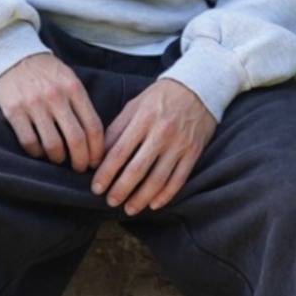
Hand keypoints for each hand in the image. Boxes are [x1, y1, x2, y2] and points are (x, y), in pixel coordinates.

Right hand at [0, 53, 104, 171]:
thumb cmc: (45, 71)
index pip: (93, 126)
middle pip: (76, 139)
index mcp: (74, 88)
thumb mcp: (69, 79)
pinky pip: (29, 142)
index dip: (97, 150)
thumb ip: (80, 104)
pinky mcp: (13, 111)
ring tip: (59, 159)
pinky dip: (36, 153)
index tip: (96, 162)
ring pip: (53, 145)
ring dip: (59, 159)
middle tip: (80, 168)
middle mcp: (56, 96)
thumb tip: (93, 139)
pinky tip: (39, 151)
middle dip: (81, 161)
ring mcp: (34, 104)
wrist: (12, 53)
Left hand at [91, 79, 216, 215]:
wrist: (199, 87)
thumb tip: (99, 156)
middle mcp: (161, 133)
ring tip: (129, 208)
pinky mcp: (193, 153)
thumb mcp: (134, 106)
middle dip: (120, 190)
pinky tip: (153, 204)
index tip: (96, 188)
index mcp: (142, 119)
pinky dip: (165, 195)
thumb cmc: (160, 97)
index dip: (105, 173)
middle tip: (109, 202)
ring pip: (158, 179)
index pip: (118, 152)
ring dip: (141, 198)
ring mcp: (179, 144)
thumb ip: (117, 129)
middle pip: (137, 170)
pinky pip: (178, 180)